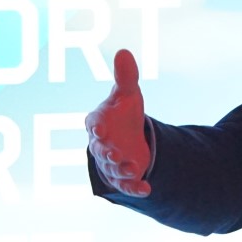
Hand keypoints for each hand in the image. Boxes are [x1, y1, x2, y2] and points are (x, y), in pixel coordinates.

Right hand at [85, 48, 151, 196]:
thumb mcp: (127, 94)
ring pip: (113, 169)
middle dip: (108, 153)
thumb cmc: (123, 113)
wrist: (127, 138)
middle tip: (116, 154)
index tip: (100, 129)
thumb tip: (123, 51)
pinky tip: (147, 190)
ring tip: (133, 168)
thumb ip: (125, 76)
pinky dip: (135, 188)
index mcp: (98, 122)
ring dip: (122, 170)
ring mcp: (111, 162)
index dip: (97, 127)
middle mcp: (102, 144)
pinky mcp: (124, 176)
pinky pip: (128, 184)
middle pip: (101, 150)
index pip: (94, 123)